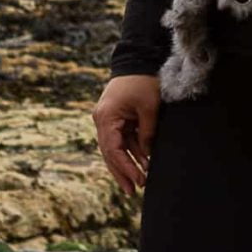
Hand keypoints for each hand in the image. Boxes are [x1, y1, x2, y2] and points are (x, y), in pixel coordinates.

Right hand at [93, 74, 160, 195]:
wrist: (137, 60)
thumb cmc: (143, 81)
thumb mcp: (149, 108)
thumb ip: (147, 133)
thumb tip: (147, 156)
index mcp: (106, 118)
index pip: (113, 150)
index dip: (125, 168)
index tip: (138, 181)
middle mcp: (102, 121)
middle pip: (110, 153)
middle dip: (122, 172)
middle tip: (133, 191)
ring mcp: (108, 120)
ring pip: (116, 149)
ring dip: (127, 164)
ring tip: (139, 183)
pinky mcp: (116, 118)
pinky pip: (122, 140)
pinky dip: (132, 152)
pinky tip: (143, 164)